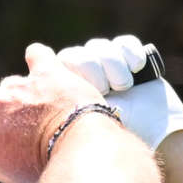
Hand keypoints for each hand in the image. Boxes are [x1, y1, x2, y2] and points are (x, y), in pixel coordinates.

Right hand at [0, 43, 106, 182]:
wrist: (80, 149)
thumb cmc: (45, 168)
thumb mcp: (11, 176)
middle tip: (20, 126)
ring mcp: (21, 85)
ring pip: (12, 83)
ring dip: (23, 93)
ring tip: (44, 110)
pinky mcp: (48, 72)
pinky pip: (37, 55)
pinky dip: (39, 60)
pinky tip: (44, 68)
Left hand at [55, 34, 182, 150]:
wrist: (151, 138)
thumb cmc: (107, 139)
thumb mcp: (73, 122)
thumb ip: (52, 103)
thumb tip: (31, 67)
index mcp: (63, 97)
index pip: (56, 66)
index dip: (72, 68)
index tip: (83, 89)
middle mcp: (84, 82)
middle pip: (77, 54)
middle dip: (91, 68)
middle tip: (104, 89)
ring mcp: (107, 71)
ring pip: (99, 47)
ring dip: (112, 63)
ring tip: (123, 86)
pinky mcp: (132, 64)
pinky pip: (124, 43)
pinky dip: (130, 52)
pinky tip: (137, 68)